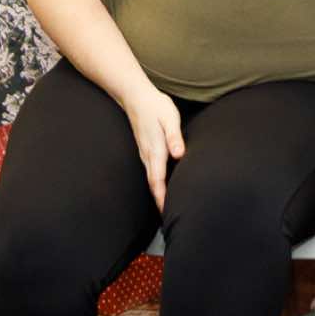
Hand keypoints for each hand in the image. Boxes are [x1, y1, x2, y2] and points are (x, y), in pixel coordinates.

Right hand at [123, 88, 185, 210]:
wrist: (136, 96)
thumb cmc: (156, 106)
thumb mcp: (170, 118)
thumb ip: (174, 137)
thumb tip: (179, 154)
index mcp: (155, 150)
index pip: (158, 180)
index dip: (162, 197)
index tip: (167, 212)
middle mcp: (147, 155)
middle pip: (153, 184)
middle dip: (160, 201)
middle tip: (168, 219)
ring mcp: (144, 153)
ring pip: (151, 178)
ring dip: (158, 194)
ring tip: (165, 208)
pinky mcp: (145, 150)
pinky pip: (150, 171)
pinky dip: (155, 183)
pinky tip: (161, 187)